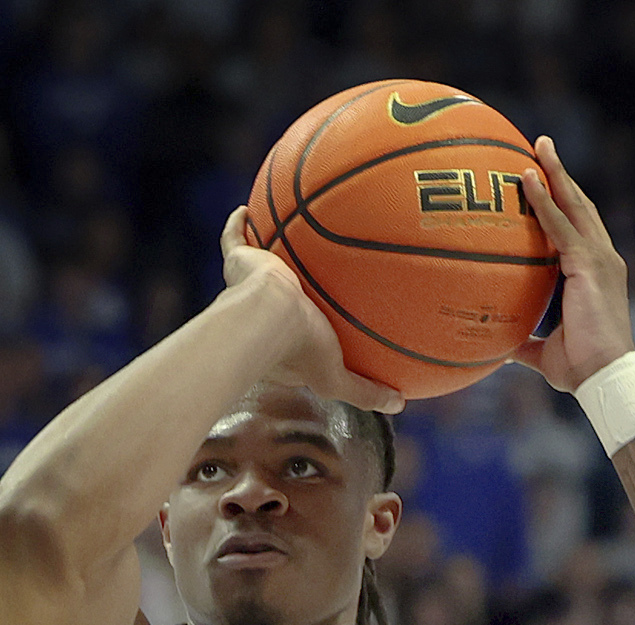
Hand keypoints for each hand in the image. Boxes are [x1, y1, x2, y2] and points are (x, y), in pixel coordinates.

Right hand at [218, 208, 404, 412]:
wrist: (267, 317)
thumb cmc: (300, 348)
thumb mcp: (337, 378)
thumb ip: (365, 391)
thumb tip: (398, 404)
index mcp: (281, 343)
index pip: (298, 333)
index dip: (311, 328)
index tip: (327, 319)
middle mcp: (262, 313)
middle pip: (278, 297)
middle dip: (289, 289)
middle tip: (306, 275)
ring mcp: (248, 286)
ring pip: (259, 267)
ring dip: (266, 255)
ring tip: (281, 238)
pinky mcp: (238, 262)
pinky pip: (235, 237)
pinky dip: (238, 224)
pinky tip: (246, 209)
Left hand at [511, 138, 633, 392]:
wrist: (605, 379)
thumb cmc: (581, 370)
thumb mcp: (546, 353)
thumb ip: (524, 342)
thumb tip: (498, 344)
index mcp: (597, 273)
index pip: (579, 227)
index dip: (564, 201)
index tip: (545, 179)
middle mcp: (604, 259)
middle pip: (580, 205)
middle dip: (561, 175)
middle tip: (541, 146)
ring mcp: (599, 259)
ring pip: (574, 205)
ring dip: (555, 173)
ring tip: (537, 145)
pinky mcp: (590, 265)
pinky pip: (561, 226)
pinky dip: (543, 201)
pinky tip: (526, 179)